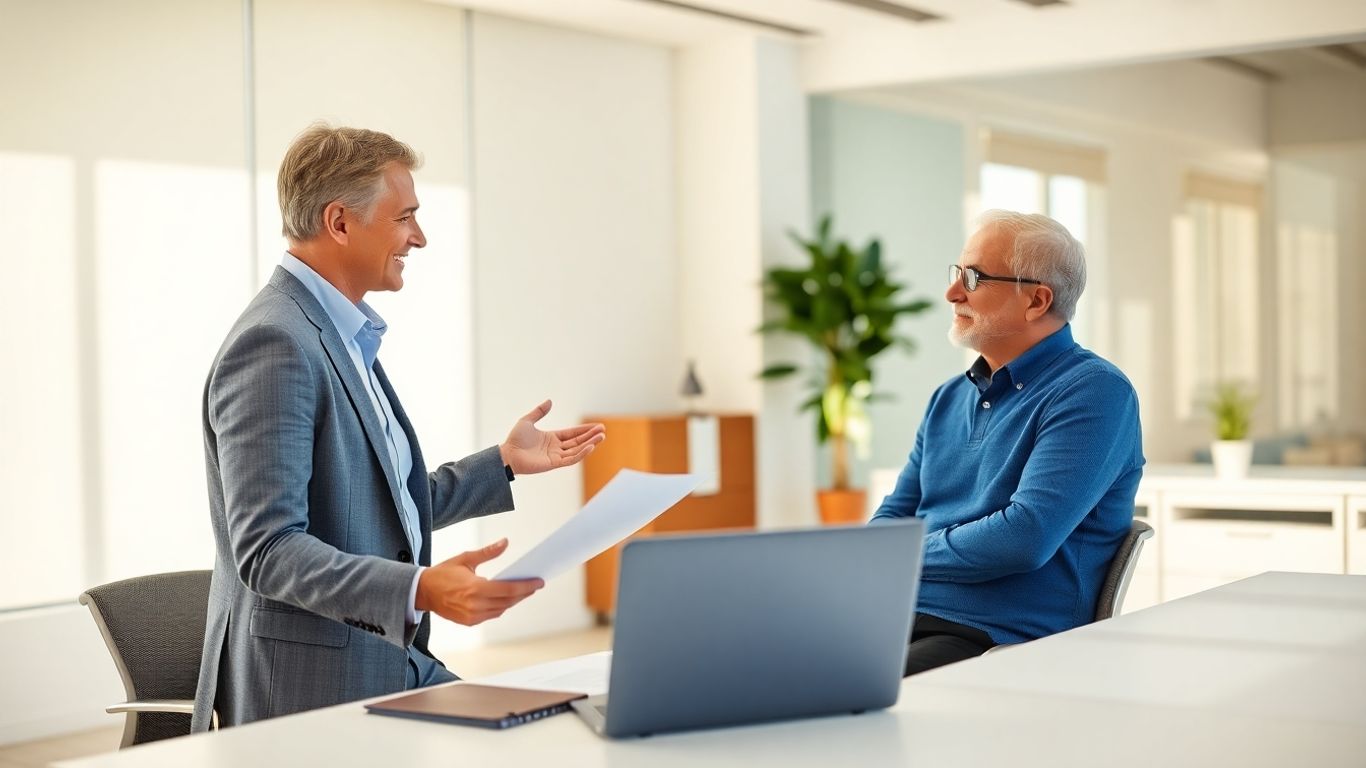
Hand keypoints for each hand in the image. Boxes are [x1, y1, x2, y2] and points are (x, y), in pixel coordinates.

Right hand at [415, 539, 543, 625]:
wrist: (422, 592)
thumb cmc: (442, 574)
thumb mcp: (466, 558)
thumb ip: (488, 552)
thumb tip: (505, 542)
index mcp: (475, 588)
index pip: (508, 589)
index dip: (526, 586)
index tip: (538, 582)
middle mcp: (474, 605)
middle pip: (508, 601)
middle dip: (524, 593)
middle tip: (535, 585)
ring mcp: (472, 616)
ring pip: (501, 609)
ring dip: (513, 600)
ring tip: (524, 590)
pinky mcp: (469, 622)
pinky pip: (492, 615)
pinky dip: (501, 607)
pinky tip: (507, 598)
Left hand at [499, 399, 605, 475]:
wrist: (507, 454)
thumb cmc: (515, 439)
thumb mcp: (527, 421)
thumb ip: (539, 412)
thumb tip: (550, 401)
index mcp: (552, 438)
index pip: (573, 433)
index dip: (585, 430)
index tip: (597, 426)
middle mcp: (556, 448)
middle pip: (578, 441)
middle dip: (591, 436)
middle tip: (603, 431)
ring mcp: (556, 456)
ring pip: (577, 450)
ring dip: (589, 444)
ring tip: (601, 437)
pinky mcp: (554, 464)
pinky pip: (571, 459)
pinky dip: (581, 453)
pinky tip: (590, 447)